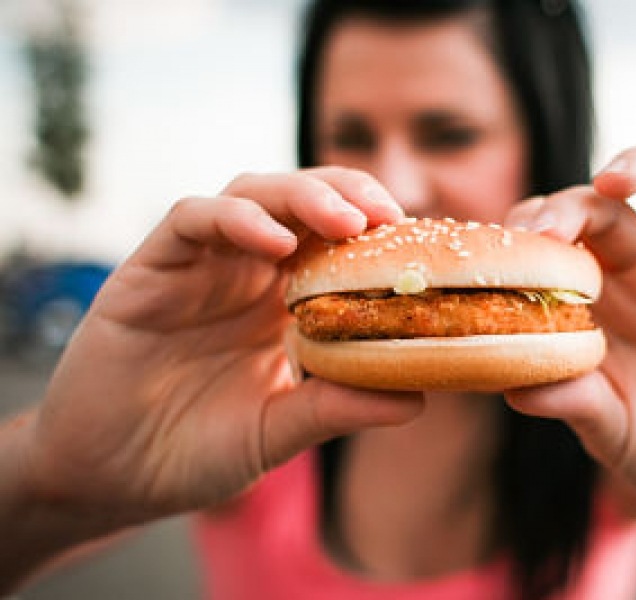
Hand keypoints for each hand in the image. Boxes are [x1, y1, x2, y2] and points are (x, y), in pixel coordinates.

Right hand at [18, 168, 422, 531]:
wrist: (110, 476)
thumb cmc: (195, 451)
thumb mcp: (277, 431)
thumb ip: (335, 408)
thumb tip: (417, 398)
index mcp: (283, 303)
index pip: (334, 241)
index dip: (375, 230)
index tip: (418, 241)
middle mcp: (246, 273)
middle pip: (300, 202)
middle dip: (346, 195)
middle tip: (385, 215)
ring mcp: (199, 266)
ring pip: (251, 194)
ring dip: (299, 197)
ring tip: (341, 221)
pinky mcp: (149, 270)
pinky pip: (191, 221)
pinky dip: (233, 220)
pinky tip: (270, 243)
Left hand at [505, 110, 635, 520]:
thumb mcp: (615, 432)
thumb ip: (571, 404)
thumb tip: (510, 386)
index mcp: (600, 305)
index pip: (554, 248)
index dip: (527, 239)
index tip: (500, 250)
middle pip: (601, 210)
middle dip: (570, 208)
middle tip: (546, 229)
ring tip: (614, 177)